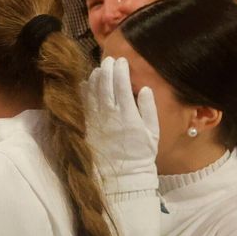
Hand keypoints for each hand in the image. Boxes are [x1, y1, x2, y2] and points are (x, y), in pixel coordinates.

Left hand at [83, 58, 158, 177]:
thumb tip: (145, 89)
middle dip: (107, 70)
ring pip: (92, 94)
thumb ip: (148, 109)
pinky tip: (85, 84)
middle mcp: (110, 116)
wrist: (123, 175)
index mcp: (128, 115)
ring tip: (98, 69)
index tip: (121, 61)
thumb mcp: (152, 132)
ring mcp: (97, 121)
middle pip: (105, 86)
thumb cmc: (141, 154)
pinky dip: (84, 93)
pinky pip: (83, 105)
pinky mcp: (87, 127)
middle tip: (109, 60)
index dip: (121, 71)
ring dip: (95, 79)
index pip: (122, 86)